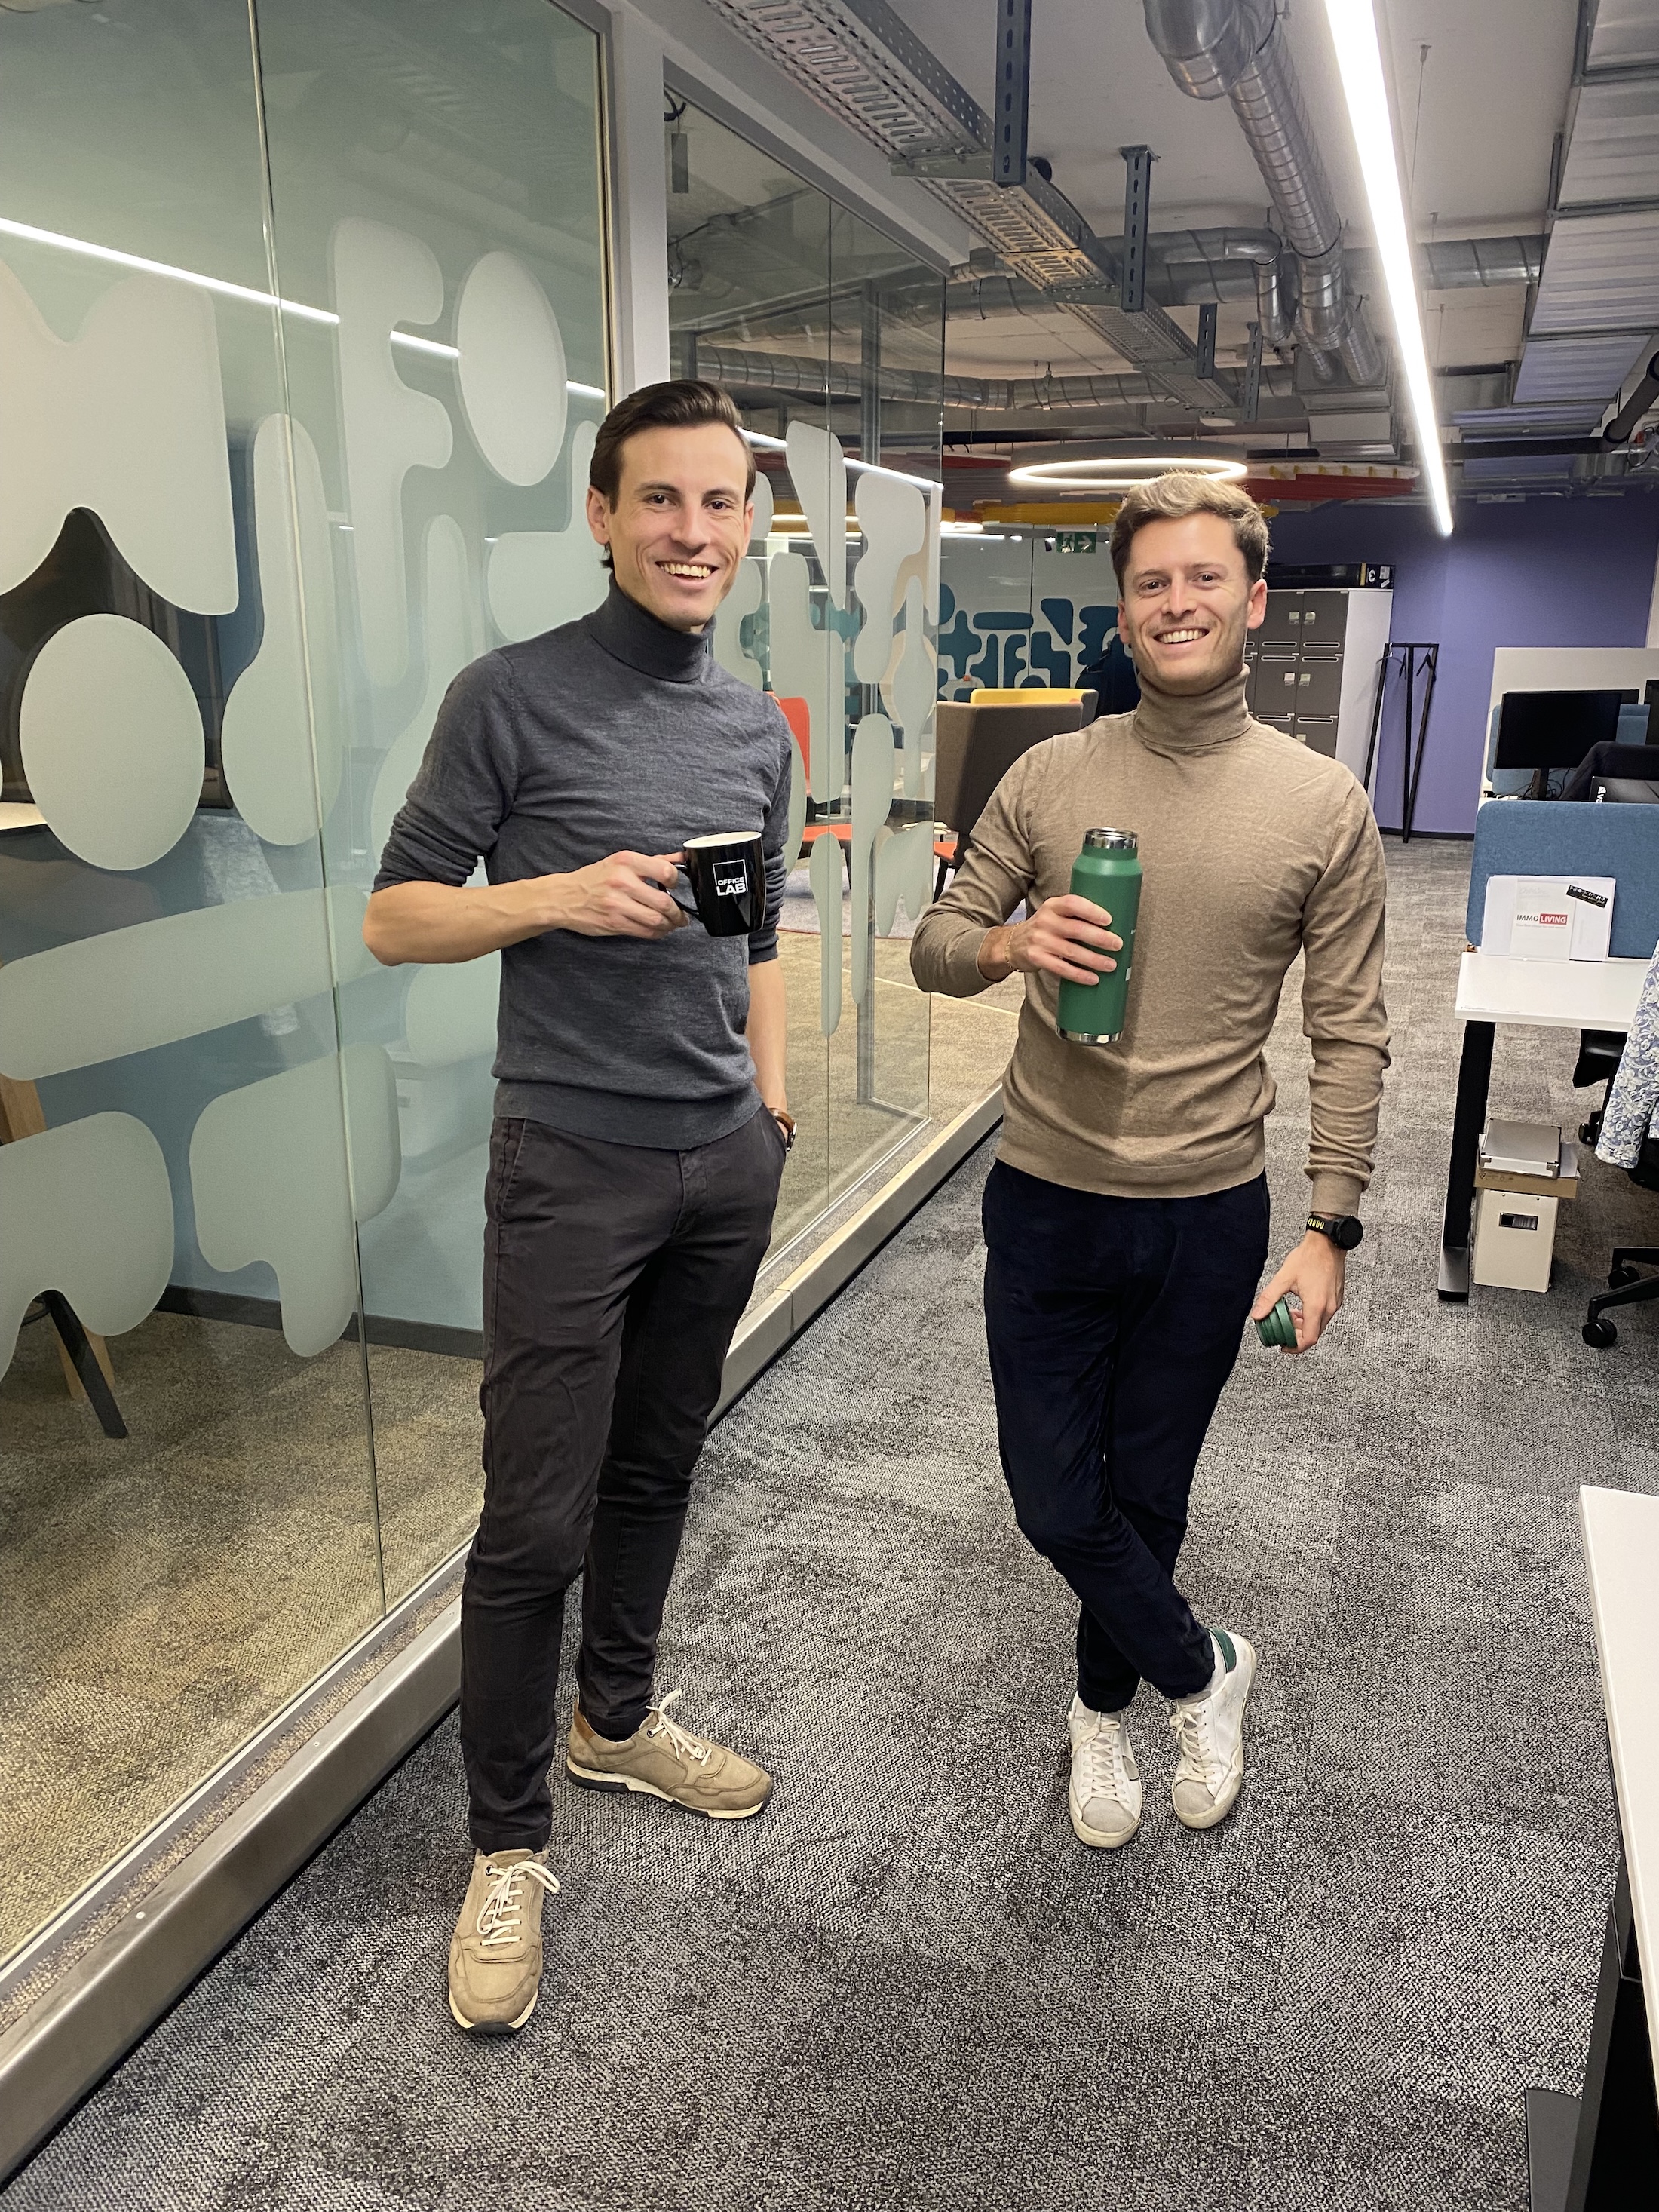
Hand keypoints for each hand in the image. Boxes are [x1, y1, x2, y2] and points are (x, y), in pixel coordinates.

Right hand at [547, 851, 687, 939]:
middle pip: (664, 902)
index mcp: (626, 861)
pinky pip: (644, 932)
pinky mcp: (614, 923)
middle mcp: (622, 881)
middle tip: (681, 915)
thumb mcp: (620, 861)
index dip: (676, 882)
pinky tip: (659, 929)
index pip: (665, 871)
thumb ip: (653, 861)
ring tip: (672, 924)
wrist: (564, 897)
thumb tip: (681, 859)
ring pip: (656, 920)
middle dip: (678, 912)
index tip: (676, 887)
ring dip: (670, 925)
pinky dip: (657, 933)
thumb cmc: (593, 879)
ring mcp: (617, 904)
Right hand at [976, 895, 1121, 984]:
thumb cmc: (1045, 928)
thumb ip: (1076, 916)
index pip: (1073, 903)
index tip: (1109, 919)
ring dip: (1094, 960)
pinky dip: (1079, 975)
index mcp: (1053, 906)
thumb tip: (1114, 927)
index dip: (1092, 910)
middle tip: (1117, 944)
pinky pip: (1061, 968)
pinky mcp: (1037, 958)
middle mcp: (1045, 921)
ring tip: (1110, 965)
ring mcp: (1040, 940)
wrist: (1012, 943)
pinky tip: (1092, 978)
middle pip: (1076, 929)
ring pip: (1072, 952)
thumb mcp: (1055, 914)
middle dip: (1100, 938)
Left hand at [1250, 1232, 1345, 1353]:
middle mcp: (1329, 1307)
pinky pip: (1324, 1315)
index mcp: (1316, 1306)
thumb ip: (1269, 1298)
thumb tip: (1256, 1315)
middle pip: (1314, 1334)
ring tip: (1289, 1315)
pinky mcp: (1336, 1297)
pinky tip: (1300, 1307)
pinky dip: (1311, 1316)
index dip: (1296, 1347)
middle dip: (1297, 1335)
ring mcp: (1335, 1303)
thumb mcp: (1284, 1278)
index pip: (1309, 1339)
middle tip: (1283, 1330)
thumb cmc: (1309, 1257)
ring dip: (1304, 1325)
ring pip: (1319, 1325)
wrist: (1328, 1243)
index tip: (1284, 1346)